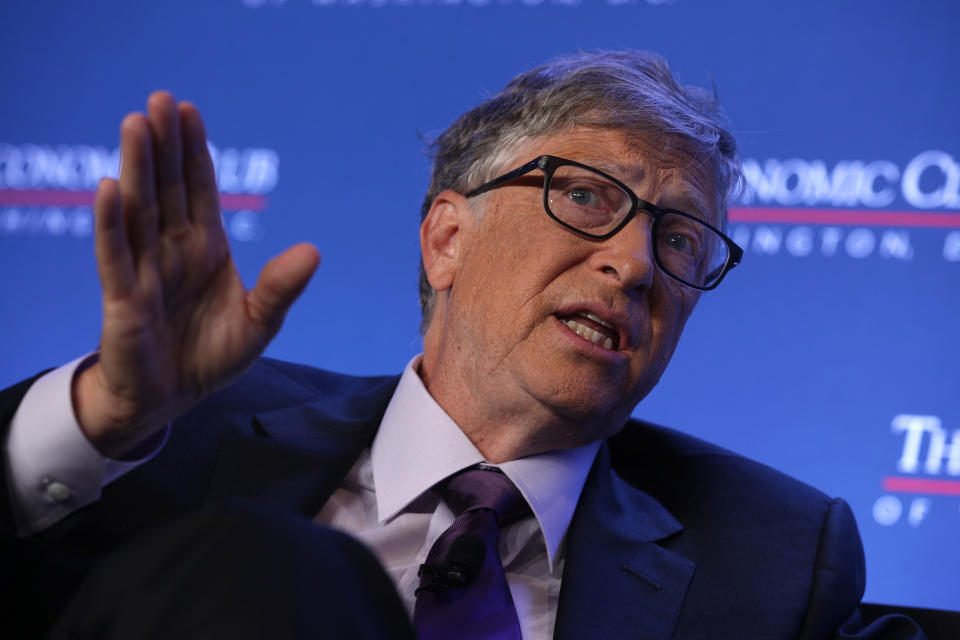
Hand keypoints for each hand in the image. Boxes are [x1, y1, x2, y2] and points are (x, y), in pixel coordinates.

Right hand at [74, 92, 318, 457]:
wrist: (171, 399)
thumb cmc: (211, 356)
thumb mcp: (259, 322)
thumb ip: (281, 287)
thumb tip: (314, 250)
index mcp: (205, 248)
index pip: (199, 190)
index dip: (195, 151)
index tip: (190, 111)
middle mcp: (172, 250)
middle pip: (167, 188)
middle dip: (165, 145)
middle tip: (160, 98)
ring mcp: (145, 270)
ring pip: (139, 211)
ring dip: (138, 168)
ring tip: (136, 124)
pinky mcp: (123, 299)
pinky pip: (115, 256)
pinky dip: (111, 224)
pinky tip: (109, 187)